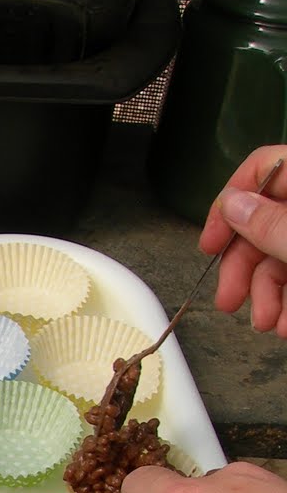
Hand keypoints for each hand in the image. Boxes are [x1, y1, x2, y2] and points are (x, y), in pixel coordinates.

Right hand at [202, 144, 286, 334]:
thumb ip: (271, 223)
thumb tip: (233, 205)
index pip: (263, 168)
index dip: (230, 204)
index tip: (212, 244)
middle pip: (266, 221)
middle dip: (245, 268)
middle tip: (230, 301)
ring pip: (282, 254)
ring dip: (267, 295)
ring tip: (269, 325)